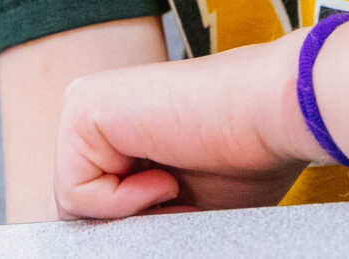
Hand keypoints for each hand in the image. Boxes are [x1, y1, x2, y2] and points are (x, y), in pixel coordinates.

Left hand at [54, 31, 320, 219]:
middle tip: (181, 199)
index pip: (96, 201)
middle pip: (81, 204)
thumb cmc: (247, 155)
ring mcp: (84, 104)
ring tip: (177, 183)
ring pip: (74, 204)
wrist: (274, 111)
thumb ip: (140, 211)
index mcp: (117, 127)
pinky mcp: (82, 107)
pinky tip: (165, 173)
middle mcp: (95, 111)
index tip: (183, 208)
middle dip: (131, 220)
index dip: (139, 221)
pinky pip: (74, 193)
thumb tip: (111, 245)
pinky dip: (122, 201)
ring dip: (133, 212)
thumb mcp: (179, 201)